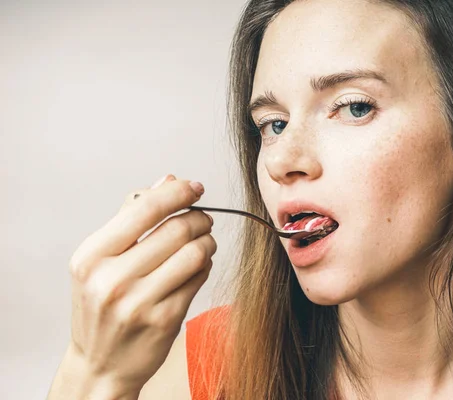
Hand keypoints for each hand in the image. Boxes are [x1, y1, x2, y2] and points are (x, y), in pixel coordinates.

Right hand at [67, 174, 215, 395]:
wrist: (100, 364)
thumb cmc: (101, 307)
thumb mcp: (99, 261)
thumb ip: (131, 217)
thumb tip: (168, 181)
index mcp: (91, 257)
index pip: (144, 209)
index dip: (177, 194)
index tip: (194, 188)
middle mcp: (111, 280)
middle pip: (176, 229)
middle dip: (199, 218)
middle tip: (203, 219)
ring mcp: (139, 302)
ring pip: (195, 252)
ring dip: (207, 241)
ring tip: (203, 242)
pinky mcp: (165, 319)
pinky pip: (199, 278)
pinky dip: (205, 265)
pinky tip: (197, 266)